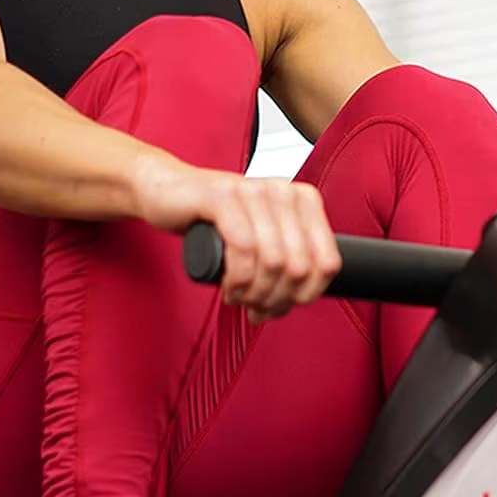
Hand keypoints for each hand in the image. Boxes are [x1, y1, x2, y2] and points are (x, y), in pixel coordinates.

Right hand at [130, 153, 341, 323]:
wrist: (168, 191)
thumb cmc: (216, 220)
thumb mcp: (261, 239)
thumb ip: (287, 262)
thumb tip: (298, 300)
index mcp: (304, 201)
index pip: (328, 262)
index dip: (307, 295)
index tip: (283, 305)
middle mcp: (284, 191)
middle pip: (299, 268)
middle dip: (276, 299)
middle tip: (254, 306)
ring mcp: (254, 190)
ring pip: (273, 262)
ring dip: (255, 293)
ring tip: (238, 297)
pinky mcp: (222, 196)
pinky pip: (243, 248)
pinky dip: (238, 278)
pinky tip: (230, 287)